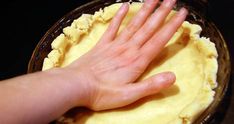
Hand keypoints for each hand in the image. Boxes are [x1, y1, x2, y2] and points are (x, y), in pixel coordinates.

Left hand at [65, 0, 186, 110]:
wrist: (75, 85)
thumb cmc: (102, 93)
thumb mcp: (130, 95)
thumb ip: (151, 86)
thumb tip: (173, 77)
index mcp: (137, 61)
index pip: (159, 40)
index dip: (172, 26)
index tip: (182, 13)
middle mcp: (128, 49)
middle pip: (148, 28)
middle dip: (162, 12)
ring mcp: (114, 45)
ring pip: (134, 24)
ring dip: (145, 10)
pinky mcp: (102, 45)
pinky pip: (112, 27)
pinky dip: (119, 16)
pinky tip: (125, 5)